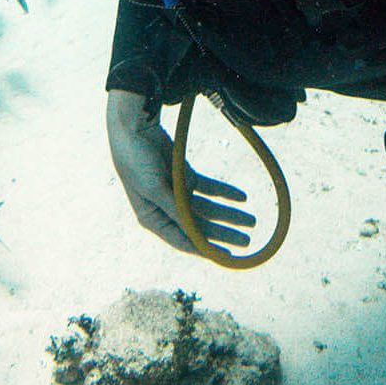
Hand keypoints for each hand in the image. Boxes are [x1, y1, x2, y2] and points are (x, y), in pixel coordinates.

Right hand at [105, 90, 254, 253]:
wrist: (134, 128)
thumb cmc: (136, 161)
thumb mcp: (154, 189)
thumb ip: (175, 209)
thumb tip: (194, 232)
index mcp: (154, 219)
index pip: (184, 240)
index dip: (205, 249)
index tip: (227, 256)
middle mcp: (167, 209)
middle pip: (200, 226)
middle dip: (223, 233)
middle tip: (246, 241)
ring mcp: (178, 192)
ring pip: (208, 208)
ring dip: (229, 214)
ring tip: (251, 221)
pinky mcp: (186, 176)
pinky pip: (209, 188)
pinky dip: (225, 192)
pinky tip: (241, 197)